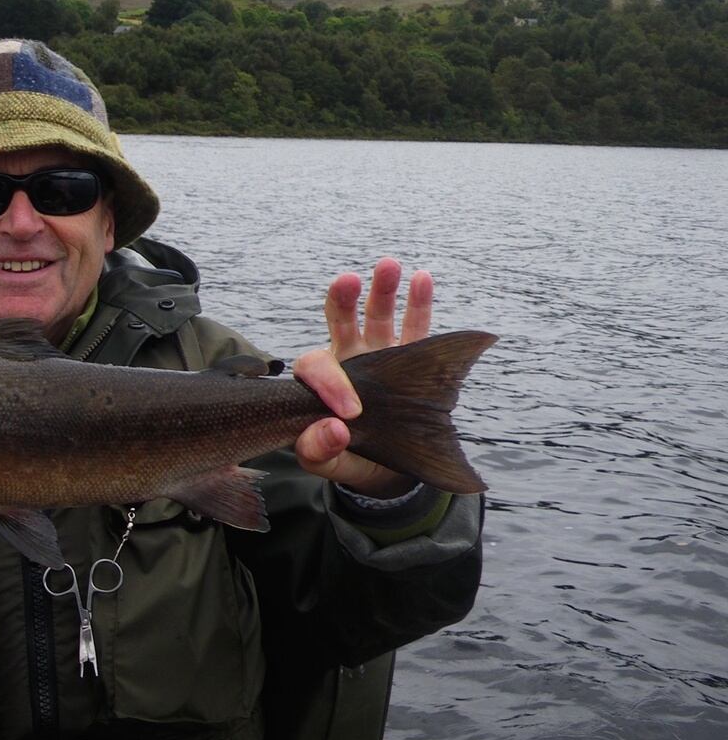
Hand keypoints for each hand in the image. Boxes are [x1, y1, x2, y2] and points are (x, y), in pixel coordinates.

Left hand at [293, 257, 433, 497]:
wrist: (388, 473)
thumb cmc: (350, 463)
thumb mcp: (327, 466)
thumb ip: (318, 453)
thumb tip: (332, 428)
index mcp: (319, 384)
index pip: (316, 366)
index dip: (328, 382)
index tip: (351, 411)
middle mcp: (347, 361)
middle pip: (340, 321)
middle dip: (342, 299)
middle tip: (348, 281)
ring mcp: (379, 356)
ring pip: (378, 316)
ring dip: (383, 290)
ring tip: (390, 266)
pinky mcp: (411, 361)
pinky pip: (416, 327)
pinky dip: (419, 303)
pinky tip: (422, 279)